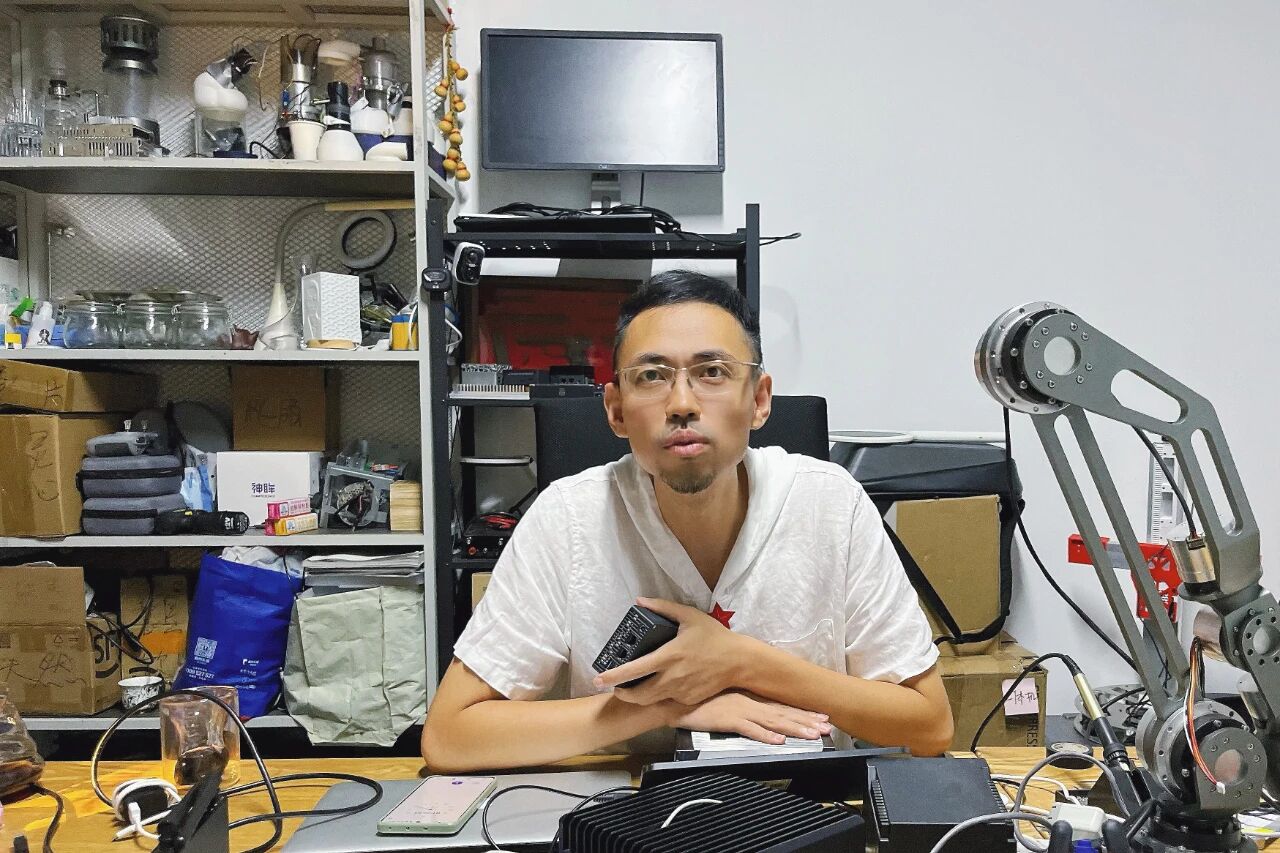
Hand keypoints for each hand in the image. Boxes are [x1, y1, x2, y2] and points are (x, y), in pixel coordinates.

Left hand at [594, 597, 751, 705]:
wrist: (738, 661)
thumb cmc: (713, 636)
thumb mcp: (689, 616)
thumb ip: (663, 608)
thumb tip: (640, 601)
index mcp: (669, 655)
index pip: (635, 669)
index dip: (614, 676)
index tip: (599, 678)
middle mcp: (673, 677)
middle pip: (639, 694)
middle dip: (622, 693)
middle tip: (615, 687)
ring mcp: (681, 691)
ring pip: (651, 701)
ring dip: (637, 698)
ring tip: (630, 690)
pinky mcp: (688, 700)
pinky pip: (667, 701)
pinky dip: (658, 697)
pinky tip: (657, 688)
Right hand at [673, 692, 831, 745]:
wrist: (675, 699)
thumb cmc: (697, 698)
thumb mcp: (724, 697)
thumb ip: (740, 701)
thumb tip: (754, 708)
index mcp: (748, 697)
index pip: (781, 706)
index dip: (802, 712)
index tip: (821, 717)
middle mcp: (748, 702)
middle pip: (783, 713)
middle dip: (806, 720)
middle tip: (827, 727)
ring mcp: (739, 710)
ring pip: (773, 721)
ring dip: (794, 728)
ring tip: (813, 734)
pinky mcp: (728, 720)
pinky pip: (750, 729)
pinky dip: (765, 735)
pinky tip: (778, 741)